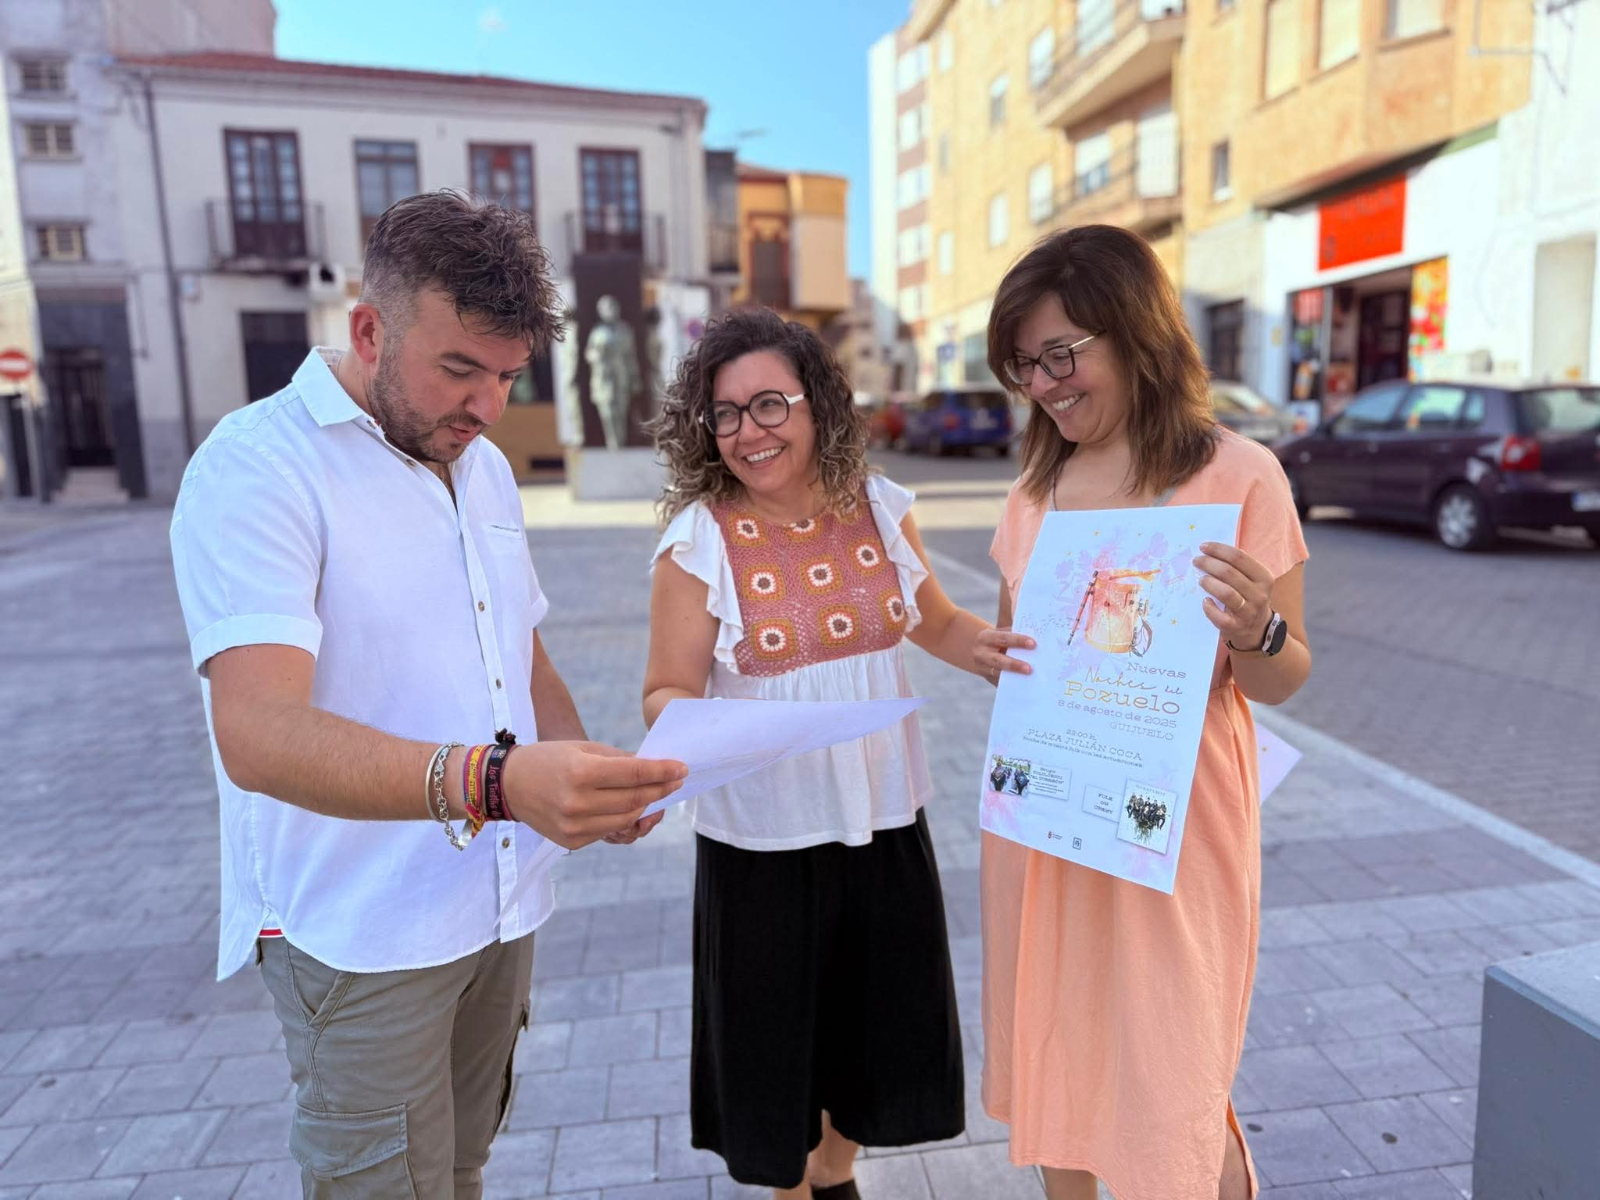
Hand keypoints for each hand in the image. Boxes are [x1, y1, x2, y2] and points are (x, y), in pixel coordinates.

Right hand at [502, 742, 686, 850]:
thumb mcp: (583, 749)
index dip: (662, 771)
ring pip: (626, 820)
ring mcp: (574, 826)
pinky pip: (608, 831)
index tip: (681, 768)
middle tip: (675, 781)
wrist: (508, 785)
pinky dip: (623, 819)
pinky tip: (630, 808)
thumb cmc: (549, 759)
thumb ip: (619, 760)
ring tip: (656, 795)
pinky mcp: (572, 841)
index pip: (635, 774)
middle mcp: (578, 803)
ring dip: (646, 807)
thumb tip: (653, 768)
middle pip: (635, 800)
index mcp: (581, 773)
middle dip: (660, 790)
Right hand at [974, 625, 1034, 683]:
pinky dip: (1011, 683)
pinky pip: (999, 682)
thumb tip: (1035, 636)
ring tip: (1029, 677)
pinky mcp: (988, 679)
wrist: (977, 649)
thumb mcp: (1001, 631)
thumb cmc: (997, 638)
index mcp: (986, 637)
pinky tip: (1023, 684)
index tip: (1033, 644)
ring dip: (1013, 676)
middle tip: (1030, 669)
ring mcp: (982, 668)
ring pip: (997, 674)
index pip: (1004, 638)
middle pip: (998, 660)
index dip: (1018, 641)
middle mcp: (982, 653)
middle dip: (1014, 665)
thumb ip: (1014, 631)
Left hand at [1194, 542, 1272, 648]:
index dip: (1218, 550)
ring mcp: (1248, 612)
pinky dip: (1208, 607)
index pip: (1239, 558)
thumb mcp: (1252, 580)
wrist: (1257, 628)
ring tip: (1201, 579)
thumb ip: (1236, 567)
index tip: (1203, 547)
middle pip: (1229, 573)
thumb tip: (1208, 551)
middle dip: (1208, 563)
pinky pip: (1219, 616)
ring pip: (1226, 593)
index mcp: (1264, 578)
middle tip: (1196, 561)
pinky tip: (1205, 601)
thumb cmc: (1248, 597)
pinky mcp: (1236, 627)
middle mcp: (1259, 594)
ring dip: (1209, 583)